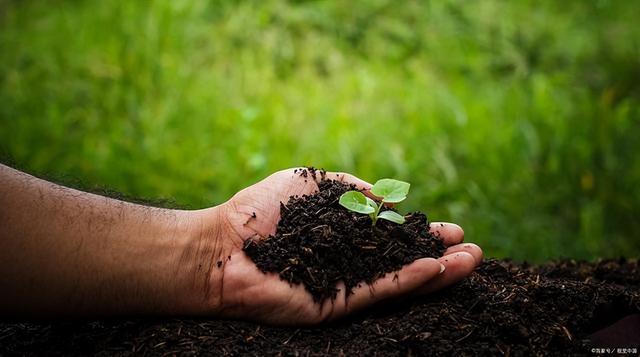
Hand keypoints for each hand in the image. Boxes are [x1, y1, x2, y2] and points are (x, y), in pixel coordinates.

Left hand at [197, 168, 482, 324]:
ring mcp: (343, 285)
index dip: (421, 234)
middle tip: (473, 250)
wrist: (222, 244)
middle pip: (403, 262)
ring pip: (399, 280)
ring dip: (436, 273)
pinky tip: (434, 270)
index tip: (449, 228)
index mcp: (343, 236)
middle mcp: (348, 263)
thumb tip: (388, 198)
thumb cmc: (261, 211)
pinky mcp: (333, 304)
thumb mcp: (313, 184)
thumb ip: (351, 190)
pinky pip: (377, 293)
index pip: (392, 238)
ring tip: (470, 262)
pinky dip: (407, 282)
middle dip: (439, 256)